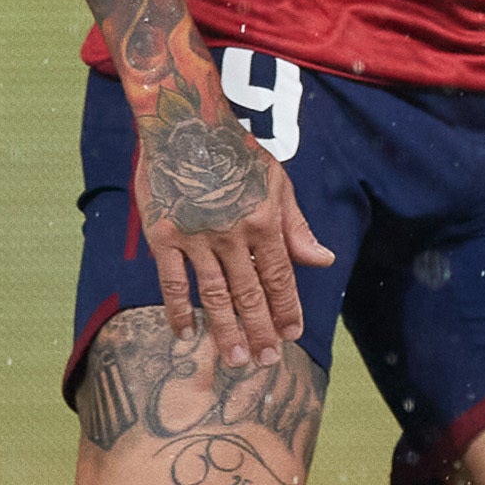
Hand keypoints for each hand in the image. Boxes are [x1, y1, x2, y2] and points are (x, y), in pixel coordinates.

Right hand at [137, 92, 332, 366]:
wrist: (183, 123)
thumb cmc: (234, 152)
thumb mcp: (277, 182)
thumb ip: (297, 226)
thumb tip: (322, 261)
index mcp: (263, 220)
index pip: (280, 276)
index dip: (287, 309)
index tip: (292, 335)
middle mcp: (232, 232)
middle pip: (249, 293)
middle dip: (261, 331)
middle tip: (266, 362)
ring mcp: (195, 236)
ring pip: (213, 294)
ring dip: (225, 330)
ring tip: (235, 359)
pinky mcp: (162, 234)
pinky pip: (170, 280)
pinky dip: (177, 309)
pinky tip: (185, 333)